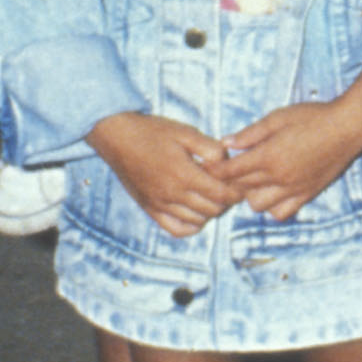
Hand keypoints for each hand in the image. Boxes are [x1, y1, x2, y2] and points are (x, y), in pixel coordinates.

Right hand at [89, 111, 239, 239]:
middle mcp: (172, 195)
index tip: (244, 183)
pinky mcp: (150, 209)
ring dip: (211, 212)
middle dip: (227, 201)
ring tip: (215, 195)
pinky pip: (175, 229)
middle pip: (212, 210)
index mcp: (184, 175)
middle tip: (232, 187)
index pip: (221, 195)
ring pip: (196, 221)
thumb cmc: (154, 132)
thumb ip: (211, 149)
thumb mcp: (187, 132)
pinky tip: (196, 211)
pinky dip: (191, 225)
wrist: (117, 138)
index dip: (237, 192)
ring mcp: (160, 205)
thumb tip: (228, 163)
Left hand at [221, 69, 361, 220]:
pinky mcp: (306, 195)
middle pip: (240, 189)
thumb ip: (251, 133)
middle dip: (230, 181)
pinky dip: (272, 207)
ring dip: (250, 195)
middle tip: (232, 169)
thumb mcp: (279, 117)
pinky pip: (280, 213)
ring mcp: (292, 189)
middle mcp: (277, 177)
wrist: (349, 126)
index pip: (229, 172)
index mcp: (268, 156)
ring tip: (255, 180)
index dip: (215, 170)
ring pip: (257, 205)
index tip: (209, 166)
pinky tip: (274, 192)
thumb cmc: (314, 116)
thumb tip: (226, 143)